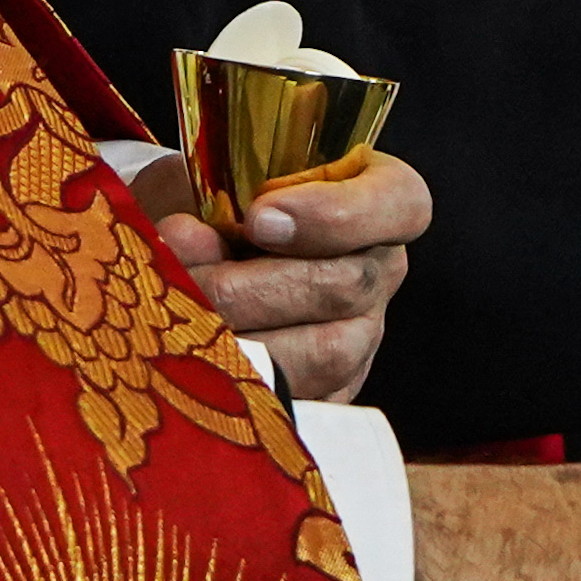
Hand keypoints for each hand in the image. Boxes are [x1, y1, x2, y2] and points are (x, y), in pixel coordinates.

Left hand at [156, 149, 423, 401]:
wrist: (186, 257)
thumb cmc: (207, 203)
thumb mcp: (206, 180)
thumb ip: (207, 203)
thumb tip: (195, 239)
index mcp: (373, 198)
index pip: (401, 203)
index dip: (336, 214)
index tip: (259, 217)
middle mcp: (378, 269)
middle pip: (349, 285)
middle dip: (254, 286)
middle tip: (187, 275)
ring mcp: (360, 336)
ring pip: (326, 352)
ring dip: (242, 339)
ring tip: (178, 319)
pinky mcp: (328, 393)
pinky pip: (300, 400)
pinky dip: (241, 384)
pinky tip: (194, 363)